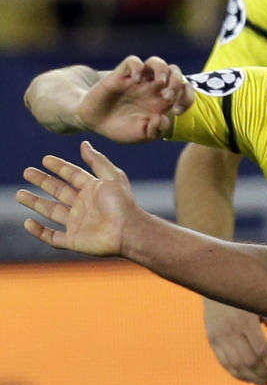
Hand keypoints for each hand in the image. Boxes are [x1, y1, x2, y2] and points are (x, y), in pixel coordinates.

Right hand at [17, 142, 140, 255]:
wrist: (129, 232)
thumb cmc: (123, 204)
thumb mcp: (112, 176)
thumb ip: (97, 160)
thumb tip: (84, 143)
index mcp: (93, 190)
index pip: (72, 175)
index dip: (59, 167)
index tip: (45, 159)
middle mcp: (84, 206)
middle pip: (58, 191)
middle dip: (42, 182)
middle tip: (27, 172)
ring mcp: (78, 224)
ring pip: (51, 212)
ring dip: (35, 203)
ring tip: (20, 194)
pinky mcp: (74, 240)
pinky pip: (52, 237)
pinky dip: (39, 232)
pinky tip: (28, 223)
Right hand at [76, 55, 192, 142]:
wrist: (94, 121)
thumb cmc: (121, 128)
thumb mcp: (142, 135)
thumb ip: (156, 130)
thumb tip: (163, 117)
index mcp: (162, 102)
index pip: (184, 90)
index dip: (187, 98)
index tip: (178, 111)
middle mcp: (153, 88)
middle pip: (174, 72)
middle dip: (177, 83)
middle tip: (168, 98)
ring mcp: (138, 79)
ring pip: (157, 62)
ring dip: (163, 70)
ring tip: (159, 83)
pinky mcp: (121, 74)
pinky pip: (133, 61)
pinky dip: (138, 67)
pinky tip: (135, 81)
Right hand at [203, 301, 266, 384]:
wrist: (216, 285)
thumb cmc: (246, 295)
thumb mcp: (263, 306)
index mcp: (246, 321)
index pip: (263, 351)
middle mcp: (230, 331)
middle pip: (251, 362)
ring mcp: (219, 337)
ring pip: (237, 366)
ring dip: (255, 380)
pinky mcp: (212, 340)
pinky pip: (225, 363)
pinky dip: (239, 375)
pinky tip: (252, 380)